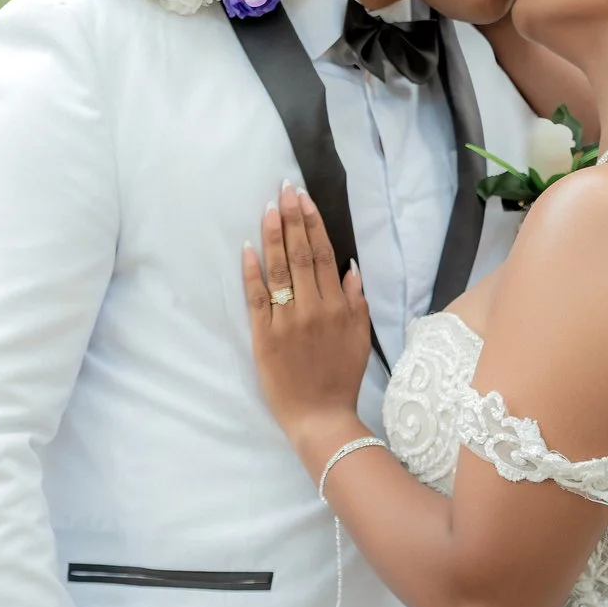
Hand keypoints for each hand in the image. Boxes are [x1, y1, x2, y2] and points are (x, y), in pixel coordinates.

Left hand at [242, 188, 370, 442]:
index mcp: (337, 306)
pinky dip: (252, 272)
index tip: (302, 199)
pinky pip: (257, 297)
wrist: (320, 417)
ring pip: (279, 269)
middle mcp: (313, 308)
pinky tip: (248, 248)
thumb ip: (356, 302)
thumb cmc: (340, 378)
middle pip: (300, 254)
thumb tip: (350, 268)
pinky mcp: (264, 335)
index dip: (312, 224)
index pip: (323, 255)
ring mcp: (286, 320)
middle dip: (291, 218)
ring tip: (267, 208)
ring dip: (273, 236)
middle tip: (283, 189)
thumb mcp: (359, 338)